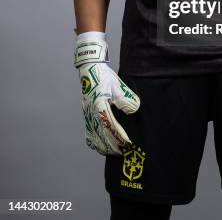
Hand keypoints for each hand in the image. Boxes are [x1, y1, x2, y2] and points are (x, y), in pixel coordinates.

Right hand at [74, 32, 139, 155]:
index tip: (128, 144)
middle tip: (124, 152)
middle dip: (113, 146)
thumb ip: (126, 98)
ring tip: (114, 152)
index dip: (119, 137)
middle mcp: (91, 113)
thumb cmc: (103, 76)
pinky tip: (101, 146)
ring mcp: (87, 115)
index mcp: (99, 106)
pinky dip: (95, 142)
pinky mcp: (86, 115)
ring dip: (104, 146)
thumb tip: (134, 110)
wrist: (90, 69)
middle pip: (101, 136)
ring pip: (93, 137)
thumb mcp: (118, 85)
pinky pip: (89, 133)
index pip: (110, 126)